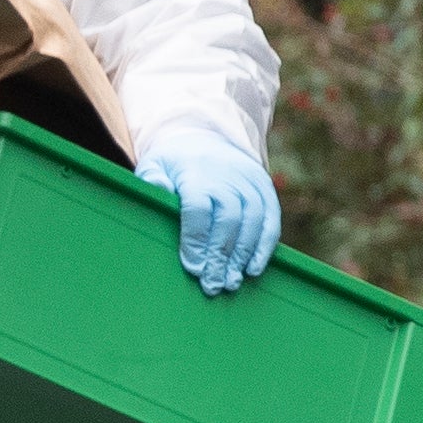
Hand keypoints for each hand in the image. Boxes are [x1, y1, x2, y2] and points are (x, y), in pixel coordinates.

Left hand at [136, 131, 281, 296]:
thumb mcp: (154, 164)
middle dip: (221, 256)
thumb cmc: (173, 163)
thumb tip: (158, 190)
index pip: (198, 209)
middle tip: (213, 285)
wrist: (205, 136)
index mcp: (196, 173)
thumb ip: (152, 180)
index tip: (194, 267)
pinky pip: (271, 219)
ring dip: (243, 256)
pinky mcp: (265, 188)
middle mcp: (227, 176)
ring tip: (231, 282)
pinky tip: (253, 269)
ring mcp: (249, 182)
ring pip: (253, 222)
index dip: (197, 240)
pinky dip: (265, 246)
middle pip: (228, 220)